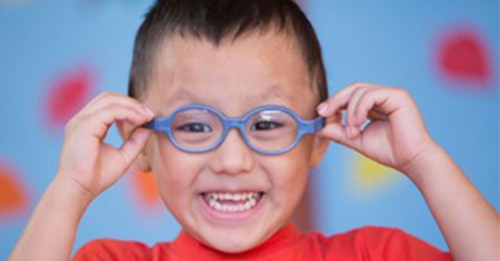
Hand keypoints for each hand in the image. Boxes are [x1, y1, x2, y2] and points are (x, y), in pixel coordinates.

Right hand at [56, 92, 153, 199]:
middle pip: (109, 97)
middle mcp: (82, 119)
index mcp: (88, 125)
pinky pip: (110, 111)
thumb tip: (148, 129)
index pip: (109, 104)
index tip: (147, 117)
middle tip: (149, 115)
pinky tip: (140, 120)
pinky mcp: (84, 126)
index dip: (130, 106)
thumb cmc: (95, 177)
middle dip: (132, 102)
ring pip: (110, 100)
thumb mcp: (122, 157)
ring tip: (147, 117)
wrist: (78, 190)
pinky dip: (128, 112)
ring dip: (132, 105)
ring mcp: (81, 121)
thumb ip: (135, 142)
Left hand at [316, 82, 435, 175]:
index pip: (350, 95)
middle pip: (353, 88)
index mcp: (375, 104)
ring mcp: (391, 94)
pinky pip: (370, 95)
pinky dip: (359, 108)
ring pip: (360, 91)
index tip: (321, 114)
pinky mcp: (398, 95)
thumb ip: (339, 132)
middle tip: (323, 113)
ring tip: (351, 131)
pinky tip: (358, 123)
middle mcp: (384, 96)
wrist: (411, 161)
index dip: (334, 102)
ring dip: (349, 111)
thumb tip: (319, 127)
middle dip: (335, 100)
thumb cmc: (389, 151)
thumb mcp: (356, 139)